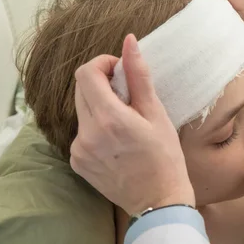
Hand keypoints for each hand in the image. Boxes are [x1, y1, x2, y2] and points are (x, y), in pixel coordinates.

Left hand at [70, 34, 194, 215]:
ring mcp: (78, 150)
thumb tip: (129, 42)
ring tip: (126, 123)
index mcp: (109, 118)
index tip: (120, 71)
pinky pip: (81, 132)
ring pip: (82, 111)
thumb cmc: (165, 158)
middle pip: (81, 89)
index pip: (87, 73)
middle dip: (102, 84)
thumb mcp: (157, 114)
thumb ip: (138, 77)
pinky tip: (117, 141)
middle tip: (128, 96)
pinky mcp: (77, 162)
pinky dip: (96, 127)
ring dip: (100, 106)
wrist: (159, 202)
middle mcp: (86, 133)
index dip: (103, 64)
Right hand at [192, 0, 243, 79]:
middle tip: (215, 18)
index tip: (203, 1)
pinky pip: (222, 25)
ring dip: (213, 20)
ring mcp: (242, 8)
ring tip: (222, 29)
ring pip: (213, 10)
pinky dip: (220, 31)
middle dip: (204, 4)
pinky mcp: (243, 26)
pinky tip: (224, 38)